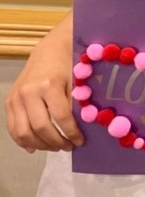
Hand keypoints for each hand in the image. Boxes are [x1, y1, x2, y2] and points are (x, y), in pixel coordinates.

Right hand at [6, 27, 82, 152]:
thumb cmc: (69, 63)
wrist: (50, 49)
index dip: (72, 132)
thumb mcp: (77, 80)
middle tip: (69, 146)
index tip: (81, 141)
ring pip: (23, 132)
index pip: (61, 117)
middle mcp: (28, 92)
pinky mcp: (9, 101)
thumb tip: (82, 128)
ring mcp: (16, 98)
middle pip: (40, 127)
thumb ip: (76, 103)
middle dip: (56, 141)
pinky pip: (13, 128)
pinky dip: (23, 141)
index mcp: (49, 85)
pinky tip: (35, 147)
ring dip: (41, 145)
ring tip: (56, 147)